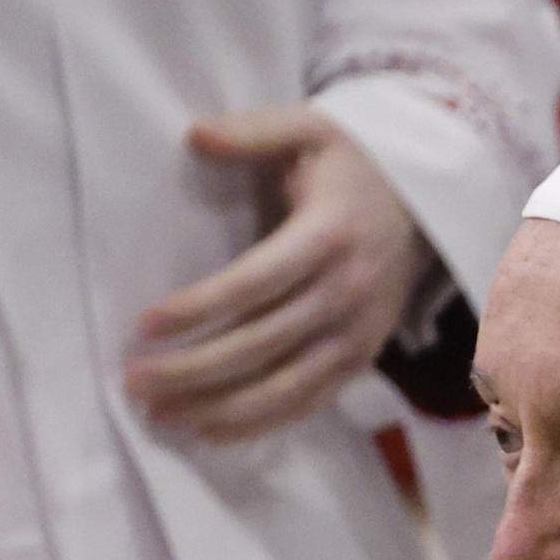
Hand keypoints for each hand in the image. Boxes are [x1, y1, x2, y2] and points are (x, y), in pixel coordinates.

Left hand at [126, 107, 435, 443]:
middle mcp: (346, 293)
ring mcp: (356, 336)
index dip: (199, 308)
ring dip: (216, 408)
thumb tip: (194, 135)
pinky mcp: (359, 362)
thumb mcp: (310, 130)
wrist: (425, 207)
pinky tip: (206, 429)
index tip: (145, 324)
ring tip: (159, 412)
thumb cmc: (353, 166)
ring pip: (281, 388)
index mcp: (329, 235)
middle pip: (260, 345)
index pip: (254, 283)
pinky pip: (305, 404)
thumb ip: (253, 131)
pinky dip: (256, 424)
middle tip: (134, 381)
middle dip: (192, 370)